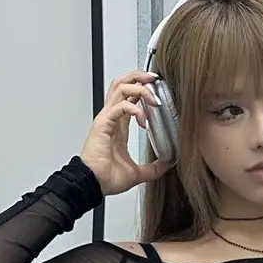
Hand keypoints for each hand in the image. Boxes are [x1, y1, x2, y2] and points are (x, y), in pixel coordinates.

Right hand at [79, 71, 172, 195]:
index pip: (129, 96)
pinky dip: (134, 108)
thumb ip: (154, 168)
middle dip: (139, 77)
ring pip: (120, 88)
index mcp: (118, 126)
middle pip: (121, 84)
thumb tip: (168, 164)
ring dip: (139, 87)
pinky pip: (119, 106)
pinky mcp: (103, 124)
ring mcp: (106, 119)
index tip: (158, 90)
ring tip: (152, 96)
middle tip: (155, 80)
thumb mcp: (137, 172)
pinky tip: (144, 120)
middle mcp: (111, 118)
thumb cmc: (106, 178)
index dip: (143, 88)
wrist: (93, 185)